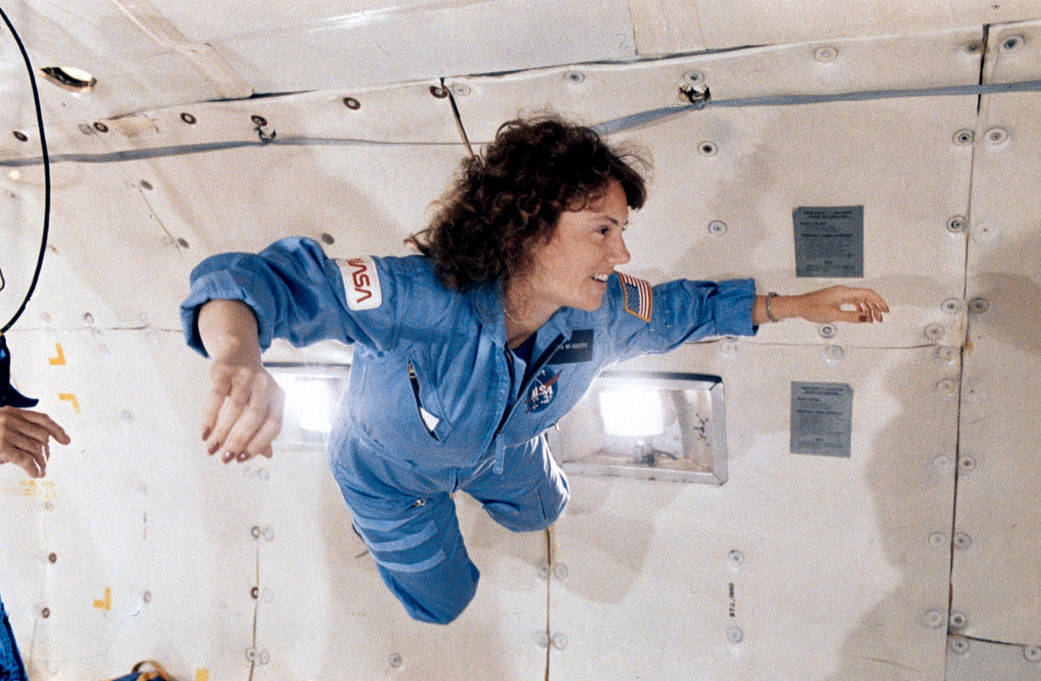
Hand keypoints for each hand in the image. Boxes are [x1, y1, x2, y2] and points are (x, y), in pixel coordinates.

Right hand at [0, 406, 69, 477]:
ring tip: (42, 471)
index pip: (42, 418)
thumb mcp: (0, 429)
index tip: (67, 441)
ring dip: (42, 463)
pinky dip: (33, 468)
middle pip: (41, 435)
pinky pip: (25, 459)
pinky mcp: (0, 446)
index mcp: (12, 412)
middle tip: (45, 463)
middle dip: (46, 451)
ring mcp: (4, 431)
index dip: (57, 429)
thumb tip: (45, 447)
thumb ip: (19, 430)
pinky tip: (36, 474)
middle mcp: (9, 418)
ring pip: (36, 448)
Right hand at [197, 299, 284, 463]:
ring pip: (235, 409)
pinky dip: (210, 416)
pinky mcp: (226, 371)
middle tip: (224, 457)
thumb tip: (267, 455)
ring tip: (211, 448)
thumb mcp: (262, 404)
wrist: (237, 351)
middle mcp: (266, 386)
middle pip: (254, 417)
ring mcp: (246, 377)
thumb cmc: (251, 385)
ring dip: (222, 432)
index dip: (259, 443)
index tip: (242, 458)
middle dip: (238, 440)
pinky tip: (204, 432)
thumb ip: (264, 428)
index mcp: (278, 397)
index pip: (273, 425)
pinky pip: (217, 397)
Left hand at [789, 285, 888, 323]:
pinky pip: (852, 302)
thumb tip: (865, 318)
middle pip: (865, 297)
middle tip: (880, 318)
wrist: (798, 306)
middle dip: (875, 307)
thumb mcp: (833, 315)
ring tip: (873, 319)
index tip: (885, 309)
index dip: (879, 301)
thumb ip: (851, 317)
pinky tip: (862, 316)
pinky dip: (859, 309)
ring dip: (868, 309)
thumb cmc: (811, 308)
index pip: (867, 293)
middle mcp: (843, 291)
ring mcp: (840, 295)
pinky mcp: (836, 299)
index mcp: (844, 292)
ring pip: (859, 300)